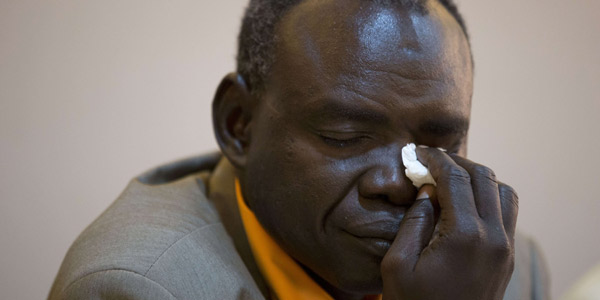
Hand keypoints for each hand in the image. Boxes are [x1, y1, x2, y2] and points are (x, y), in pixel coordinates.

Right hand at [381, 148, 517, 299]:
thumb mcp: (398, 265)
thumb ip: (413, 222)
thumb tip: (428, 191)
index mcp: (463, 235)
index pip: (456, 179)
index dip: (436, 159)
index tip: (419, 153)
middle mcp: (493, 237)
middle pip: (483, 178)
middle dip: (456, 163)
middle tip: (432, 162)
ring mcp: (505, 247)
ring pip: (503, 191)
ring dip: (478, 178)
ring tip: (451, 179)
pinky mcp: (507, 257)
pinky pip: (507, 211)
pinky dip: (490, 196)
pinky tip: (466, 202)